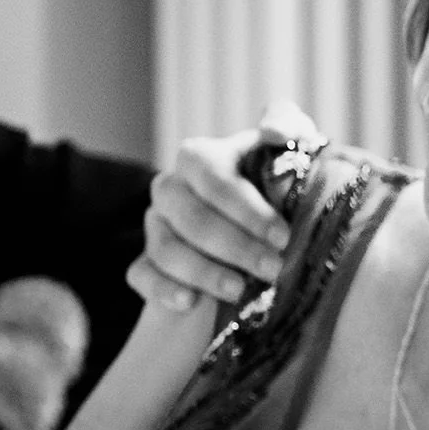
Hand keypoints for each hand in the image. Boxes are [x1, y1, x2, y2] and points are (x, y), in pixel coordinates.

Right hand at [126, 102, 314, 309]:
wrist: (257, 231)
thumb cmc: (275, 185)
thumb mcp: (287, 150)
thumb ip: (286, 126)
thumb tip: (274, 133)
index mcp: (199, 158)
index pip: (214, 179)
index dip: (248, 210)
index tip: (283, 236)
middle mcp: (170, 189)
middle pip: (191, 218)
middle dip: (234, 246)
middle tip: (273, 269)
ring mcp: (154, 226)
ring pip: (166, 249)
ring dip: (203, 272)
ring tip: (239, 290)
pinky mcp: (146, 262)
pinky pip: (141, 275)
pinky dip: (163, 289)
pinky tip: (190, 303)